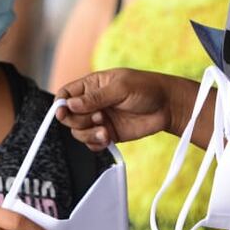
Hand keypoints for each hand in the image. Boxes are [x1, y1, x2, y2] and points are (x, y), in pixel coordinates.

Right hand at [56, 68, 188, 150]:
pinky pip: (92, 143)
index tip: (63, 113)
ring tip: (105, 131)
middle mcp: (93, 103)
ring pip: (79, 132)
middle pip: (69, 117)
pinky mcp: (109, 133)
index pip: (66, 94)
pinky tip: (107, 138)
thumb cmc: (147, 88)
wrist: (168, 107)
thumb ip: (95, 97)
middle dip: (78, 121)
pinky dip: (96, 144)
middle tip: (97, 118)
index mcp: (92, 85)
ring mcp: (100, 119)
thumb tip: (70, 104)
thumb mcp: (120, 88)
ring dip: (88, 134)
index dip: (60, 105)